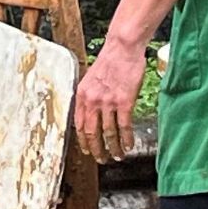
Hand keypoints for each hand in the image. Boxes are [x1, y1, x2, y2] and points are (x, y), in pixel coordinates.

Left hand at [73, 37, 146, 164]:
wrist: (122, 48)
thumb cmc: (109, 62)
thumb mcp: (90, 79)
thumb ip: (89, 96)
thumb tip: (90, 113)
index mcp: (82, 95)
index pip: (78, 124)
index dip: (83, 140)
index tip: (87, 150)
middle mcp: (92, 100)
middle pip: (91, 132)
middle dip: (96, 150)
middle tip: (101, 159)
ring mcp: (108, 102)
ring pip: (109, 133)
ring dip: (114, 148)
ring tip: (118, 156)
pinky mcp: (124, 101)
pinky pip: (124, 126)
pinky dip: (127, 139)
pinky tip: (129, 145)